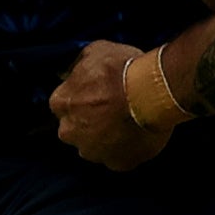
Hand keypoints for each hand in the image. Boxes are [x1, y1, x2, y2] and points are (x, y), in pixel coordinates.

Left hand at [47, 38, 171, 170]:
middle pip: (75, 129)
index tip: (96, 94)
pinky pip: (118, 159)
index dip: (81, 99)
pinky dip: (126, 151)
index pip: (63, 104)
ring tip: (128, 123)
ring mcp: (93, 151)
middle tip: (112, 110)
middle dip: (90, 122)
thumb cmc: (123, 69)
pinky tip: (137, 136)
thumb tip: (73, 71)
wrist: (154, 92)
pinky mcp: (118, 163)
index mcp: (61, 103)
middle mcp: (70, 132)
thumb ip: (79, 66)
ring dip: (107, 138)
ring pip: (95, 147)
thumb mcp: (95, 51)